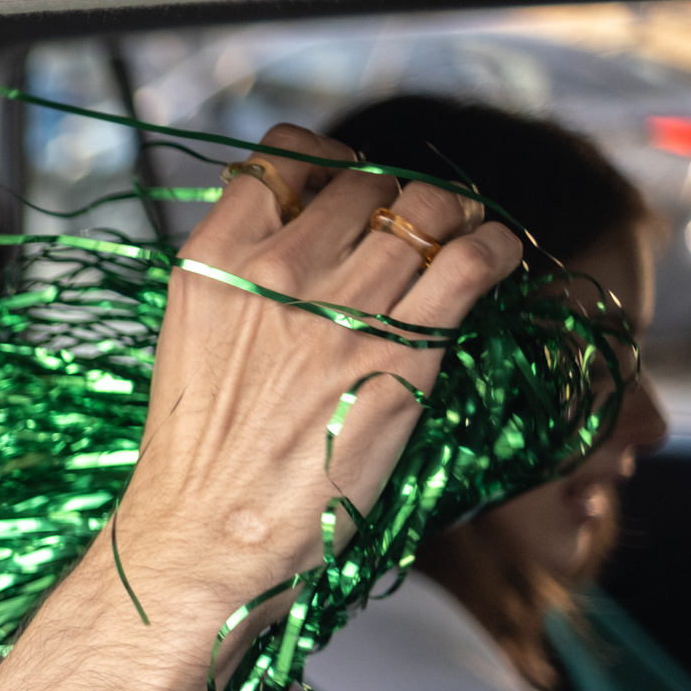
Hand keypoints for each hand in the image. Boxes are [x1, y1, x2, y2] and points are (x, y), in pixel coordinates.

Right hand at [116, 124, 519, 645]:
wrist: (208, 534)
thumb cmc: (200, 453)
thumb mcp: (193, 337)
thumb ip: (240, 279)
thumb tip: (306, 239)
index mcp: (213, 261)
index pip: (282, 156)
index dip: (326, 163)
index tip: (344, 192)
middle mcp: (277, 270)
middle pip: (365, 181)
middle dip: (396, 197)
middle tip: (414, 230)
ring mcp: (342, 309)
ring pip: (428, 209)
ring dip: (456, 216)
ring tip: (464, 239)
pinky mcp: (404, 352)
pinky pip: (473, 260)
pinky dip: (496, 246)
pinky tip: (496, 258)